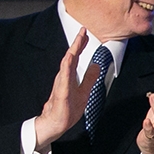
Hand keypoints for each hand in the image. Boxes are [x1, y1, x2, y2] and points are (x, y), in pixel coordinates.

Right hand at [35, 28, 95, 150]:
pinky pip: (63, 81)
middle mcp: (64, 77)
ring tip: (77, 42)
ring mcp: (62, 85)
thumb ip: (89, 77)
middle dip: (77, 43)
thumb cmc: (68, 108)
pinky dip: (66, 70)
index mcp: (70, 76)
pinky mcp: (61, 94)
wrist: (56, 123)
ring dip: (72, 53)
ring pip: (66, 66)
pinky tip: (68, 62)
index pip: (76, 57)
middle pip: (71, 57)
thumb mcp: (84, 90)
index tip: (84, 32)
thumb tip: (96, 65)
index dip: (80, 44)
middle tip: (82, 30)